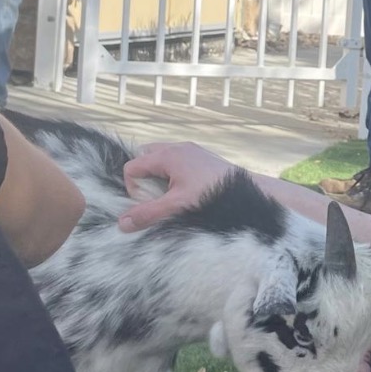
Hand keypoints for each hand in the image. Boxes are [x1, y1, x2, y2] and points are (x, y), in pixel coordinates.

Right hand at [119, 141, 236, 230]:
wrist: (248, 192)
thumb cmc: (212, 196)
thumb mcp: (177, 206)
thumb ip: (148, 214)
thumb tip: (122, 223)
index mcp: (168, 155)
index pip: (132, 166)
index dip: (134, 188)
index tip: (150, 202)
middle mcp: (178, 147)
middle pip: (144, 157)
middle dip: (145, 179)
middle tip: (158, 197)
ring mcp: (191, 150)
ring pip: (160, 159)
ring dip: (159, 177)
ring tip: (172, 196)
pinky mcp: (201, 157)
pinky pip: (176, 162)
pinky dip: (173, 175)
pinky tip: (186, 192)